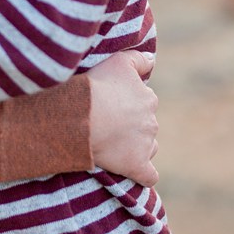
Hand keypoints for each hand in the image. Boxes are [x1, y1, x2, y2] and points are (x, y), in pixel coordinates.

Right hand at [87, 49, 158, 186]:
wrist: (81, 116)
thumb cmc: (95, 86)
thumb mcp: (117, 61)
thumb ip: (138, 58)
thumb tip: (152, 60)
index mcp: (148, 98)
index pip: (143, 101)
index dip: (125, 103)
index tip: (108, 103)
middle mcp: (151, 122)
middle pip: (145, 124)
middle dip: (130, 125)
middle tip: (104, 123)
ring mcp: (146, 145)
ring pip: (147, 146)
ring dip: (135, 146)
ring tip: (111, 144)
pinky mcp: (137, 166)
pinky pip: (148, 175)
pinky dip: (143, 174)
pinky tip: (134, 172)